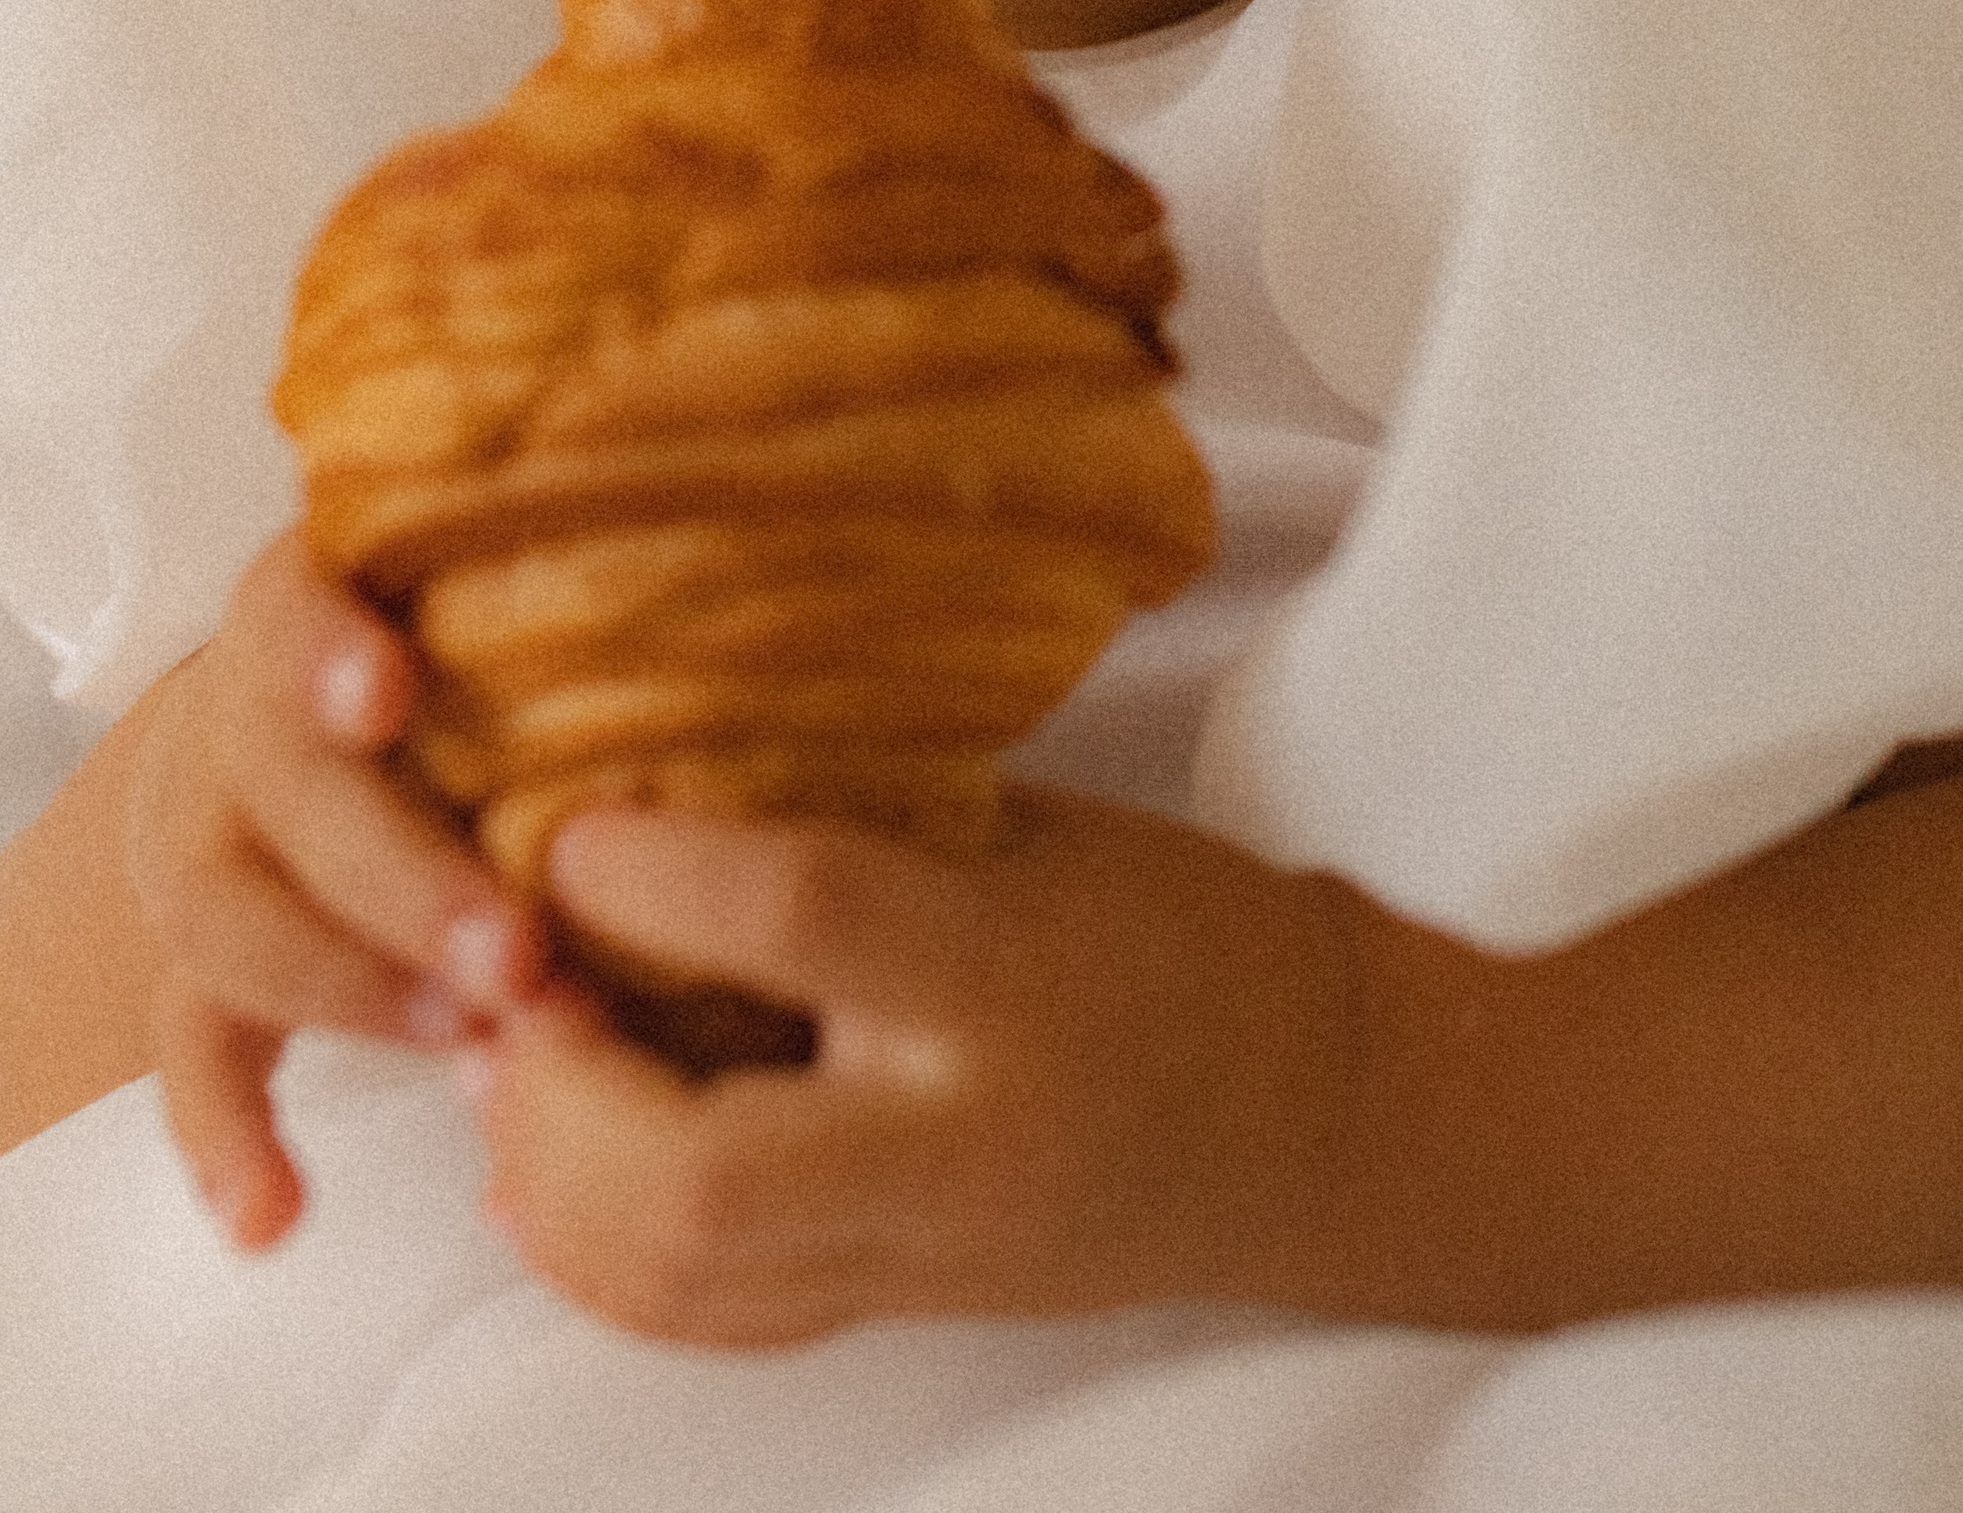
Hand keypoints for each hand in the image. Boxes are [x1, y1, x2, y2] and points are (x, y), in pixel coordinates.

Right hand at [125, 530, 545, 1246]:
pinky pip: (193, 1051)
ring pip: (226, 917)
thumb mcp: (530, 616)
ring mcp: (212, 842)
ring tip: (464, 1042)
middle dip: (399, 875)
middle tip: (517, 952)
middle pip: (281, 789)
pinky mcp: (202, 963)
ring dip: (348, 988)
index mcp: (326, 606)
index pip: (290, 608)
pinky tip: (276, 1214)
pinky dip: (228, 1135)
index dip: (328, 651)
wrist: (350, 703)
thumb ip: (603, 635)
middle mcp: (248, 721)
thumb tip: (779, 642)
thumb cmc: (504, 654)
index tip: (389, 692)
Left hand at [467, 789, 1363, 1345]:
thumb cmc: (1178, 933)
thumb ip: (861, 820)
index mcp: (1012, 982)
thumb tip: (660, 778)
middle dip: (561, 1093)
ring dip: (551, 1178)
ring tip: (513, 1066)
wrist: (1313, 1115)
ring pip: (678, 1280)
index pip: (800, 923)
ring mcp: (925, 1256)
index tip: (567, 827)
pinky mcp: (897, 1311)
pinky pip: (704, 1320)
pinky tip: (548, 1165)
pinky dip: (595, 1250)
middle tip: (516, 987)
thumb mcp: (1039, 837)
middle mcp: (959, 1145)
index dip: (652, 872)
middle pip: (699, 1180)